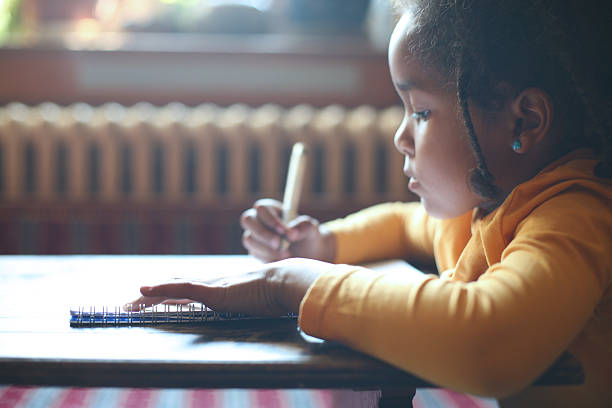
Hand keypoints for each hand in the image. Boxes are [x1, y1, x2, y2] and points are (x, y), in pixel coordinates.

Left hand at [126, 258, 330, 315]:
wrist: (285, 281)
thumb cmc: (277, 292)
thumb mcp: (259, 300)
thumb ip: (251, 302)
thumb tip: (253, 307)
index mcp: (221, 287)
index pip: (188, 290)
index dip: (169, 294)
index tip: (152, 301)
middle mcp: (211, 283)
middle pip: (174, 287)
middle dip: (151, 297)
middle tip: (129, 305)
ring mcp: (210, 286)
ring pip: (172, 288)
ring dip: (149, 296)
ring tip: (128, 304)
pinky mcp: (212, 291)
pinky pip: (181, 289)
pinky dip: (161, 289)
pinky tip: (145, 291)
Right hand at [240, 199, 335, 262]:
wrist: (309, 255)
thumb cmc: (308, 236)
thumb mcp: (311, 229)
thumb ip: (303, 227)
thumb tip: (291, 234)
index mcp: (272, 209)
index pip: (262, 208)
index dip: (270, 219)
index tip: (284, 231)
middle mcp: (259, 221)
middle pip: (247, 220)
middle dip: (262, 232)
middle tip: (278, 244)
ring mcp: (255, 236)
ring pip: (249, 239)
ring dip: (266, 248)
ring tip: (286, 255)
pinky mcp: (255, 251)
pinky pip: (254, 253)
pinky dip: (268, 257)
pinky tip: (282, 260)